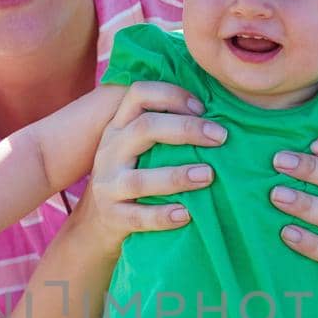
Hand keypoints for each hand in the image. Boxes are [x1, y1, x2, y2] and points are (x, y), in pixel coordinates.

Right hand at [75, 81, 226, 258]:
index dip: (172, 95)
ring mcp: (108, 184)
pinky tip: (186, 215)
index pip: (139, 94)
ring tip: (208, 175)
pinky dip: (163, 216)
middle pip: (144, 128)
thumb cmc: (134, 177)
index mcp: (120, 127)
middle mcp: (111, 150)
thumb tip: (218, 118)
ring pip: (140, 179)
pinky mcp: (112, 216)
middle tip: (220, 136)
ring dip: (177, 176)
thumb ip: (165, 130)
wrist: (97, 223)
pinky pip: (138, 217)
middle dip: (186, 129)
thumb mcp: (139, 148)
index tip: (204, 108)